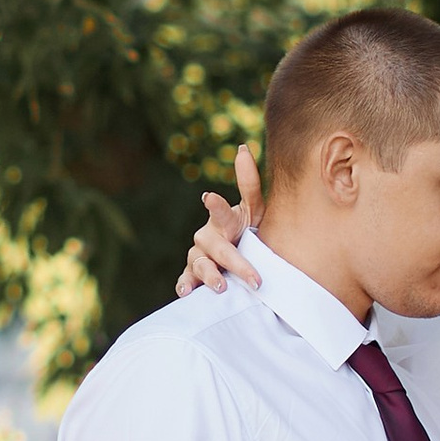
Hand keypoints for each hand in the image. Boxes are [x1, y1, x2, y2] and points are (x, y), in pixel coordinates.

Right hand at [177, 147, 263, 294]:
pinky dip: (185, 286)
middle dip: (236, 262)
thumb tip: (243, 147)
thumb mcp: (252, 209)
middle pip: (218, 247)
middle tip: (254, 278)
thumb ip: (249, 182)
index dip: (216, 204)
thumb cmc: (245, 230)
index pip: (221, 212)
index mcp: (223, 220)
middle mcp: (207, 237)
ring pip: (200, 264)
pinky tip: (187, 293)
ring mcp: (198, 256)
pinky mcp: (192, 276)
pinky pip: (185, 281)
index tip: (209, 197)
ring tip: (222, 286)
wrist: (238, 259)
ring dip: (210, 275)